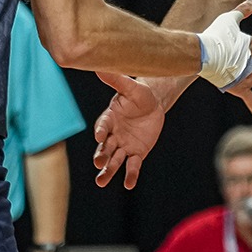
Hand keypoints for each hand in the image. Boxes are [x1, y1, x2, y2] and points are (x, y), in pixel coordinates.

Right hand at [93, 74, 164, 188]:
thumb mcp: (130, 87)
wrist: (153, 104)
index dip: (101, 130)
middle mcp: (113, 135)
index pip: (103, 125)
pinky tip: (129, 185)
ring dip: (109, 170)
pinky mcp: (136, 153)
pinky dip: (131, 175)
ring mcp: (124, 145)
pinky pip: (133, 165)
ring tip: (101, 182)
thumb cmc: (139, 94)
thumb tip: (98, 66)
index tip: (99, 136)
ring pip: (114, 160)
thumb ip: (116, 80)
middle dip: (101, 155)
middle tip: (98, 163)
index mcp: (109, 118)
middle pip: (105, 147)